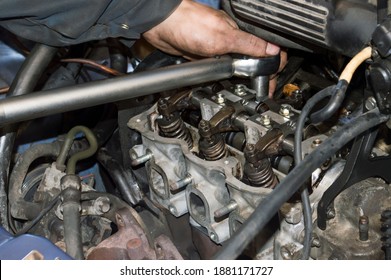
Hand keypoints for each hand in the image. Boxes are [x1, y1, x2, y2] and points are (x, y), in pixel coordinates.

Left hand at [143, 0, 285, 95]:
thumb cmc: (190, 24)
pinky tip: (230, 82)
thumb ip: (249, 45)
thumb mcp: (224, 37)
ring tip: (252, 90)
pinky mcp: (207, 57)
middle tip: (263, 90)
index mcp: (240, 33)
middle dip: (260, 75)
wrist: (163, 27)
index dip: (272, 64)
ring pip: (237, 67)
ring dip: (243, 78)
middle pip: (252, 60)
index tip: (273, 79)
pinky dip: (226, 76)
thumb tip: (272, 51)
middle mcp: (232, 41)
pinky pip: (221, 69)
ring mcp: (219, 49)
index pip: (264, 48)